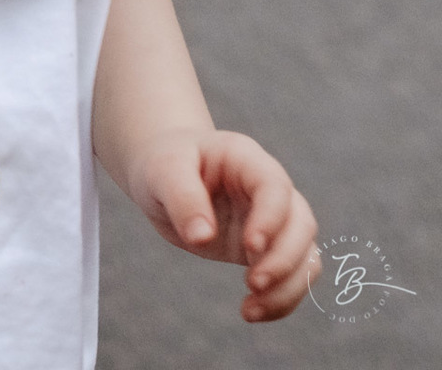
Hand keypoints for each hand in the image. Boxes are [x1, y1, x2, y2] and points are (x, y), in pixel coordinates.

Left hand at [129, 127, 319, 321]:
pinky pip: (292, 276)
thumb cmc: (165, 164)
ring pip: (306, 254)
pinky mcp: (267, 249)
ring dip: (288, 287)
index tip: (250, 248)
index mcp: (246, 158)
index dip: (271, 218)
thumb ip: (183, 197)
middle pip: (301, 223)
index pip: (275, 186)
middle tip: (252, 284)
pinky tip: (251, 312)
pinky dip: (281, 299)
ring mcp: (272, 220)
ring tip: (249, 311)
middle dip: (284, 259)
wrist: (165, 177)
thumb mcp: (163, 171)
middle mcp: (268, 189)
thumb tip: (202, 237)